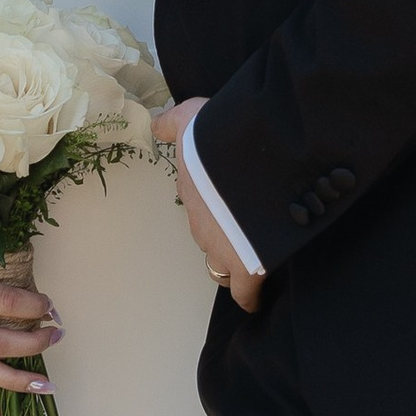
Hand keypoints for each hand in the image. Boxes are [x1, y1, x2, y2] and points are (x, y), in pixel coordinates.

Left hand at [152, 97, 263, 311]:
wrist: (246, 159)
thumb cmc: (218, 136)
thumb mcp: (190, 118)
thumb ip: (172, 123)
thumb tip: (155, 125)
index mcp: (191, 191)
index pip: (198, 204)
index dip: (212, 204)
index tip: (227, 203)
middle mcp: (200, 225)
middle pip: (207, 239)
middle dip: (222, 237)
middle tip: (244, 231)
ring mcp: (220, 250)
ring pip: (220, 268)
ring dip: (233, 266)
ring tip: (253, 262)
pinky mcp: (245, 269)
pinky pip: (245, 293)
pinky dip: (251, 296)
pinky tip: (259, 297)